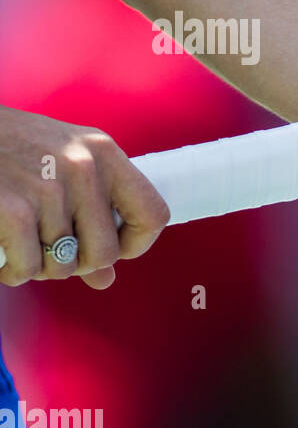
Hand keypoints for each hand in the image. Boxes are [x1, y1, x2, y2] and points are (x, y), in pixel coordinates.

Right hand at [0, 106, 168, 288]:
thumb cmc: (6, 148)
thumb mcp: (59, 166)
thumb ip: (90, 215)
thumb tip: (106, 279)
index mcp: (103, 152)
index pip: (153, 214)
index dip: (136, 244)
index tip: (114, 250)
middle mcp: (83, 167)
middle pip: (106, 253)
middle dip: (78, 264)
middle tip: (51, 252)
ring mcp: (48, 187)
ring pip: (64, 266)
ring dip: (40, 268)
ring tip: (22, 247)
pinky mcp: (12, 208)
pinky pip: (29, 267)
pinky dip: (14, 272)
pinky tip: (4, 257)